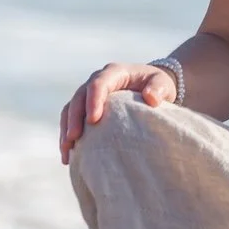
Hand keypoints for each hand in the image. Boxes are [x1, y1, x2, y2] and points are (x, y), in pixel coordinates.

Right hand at [59, 62, 176, 164]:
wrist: (151, 88)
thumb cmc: (157, 86)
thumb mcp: (163, 83)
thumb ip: (159, 88)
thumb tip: (150, 98)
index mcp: (115, 73)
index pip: (98, 83)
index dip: (93, 100)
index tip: (93, 120)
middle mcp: (98, 81)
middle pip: (79, 97)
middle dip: (74, 118)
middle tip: (74, 138)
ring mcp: (89, 95)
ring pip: (70, 109)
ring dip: (66, 129)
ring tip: (66, 151)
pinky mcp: (86, 109)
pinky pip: (71, 121)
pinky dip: (67, 137)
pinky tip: (68, 156)